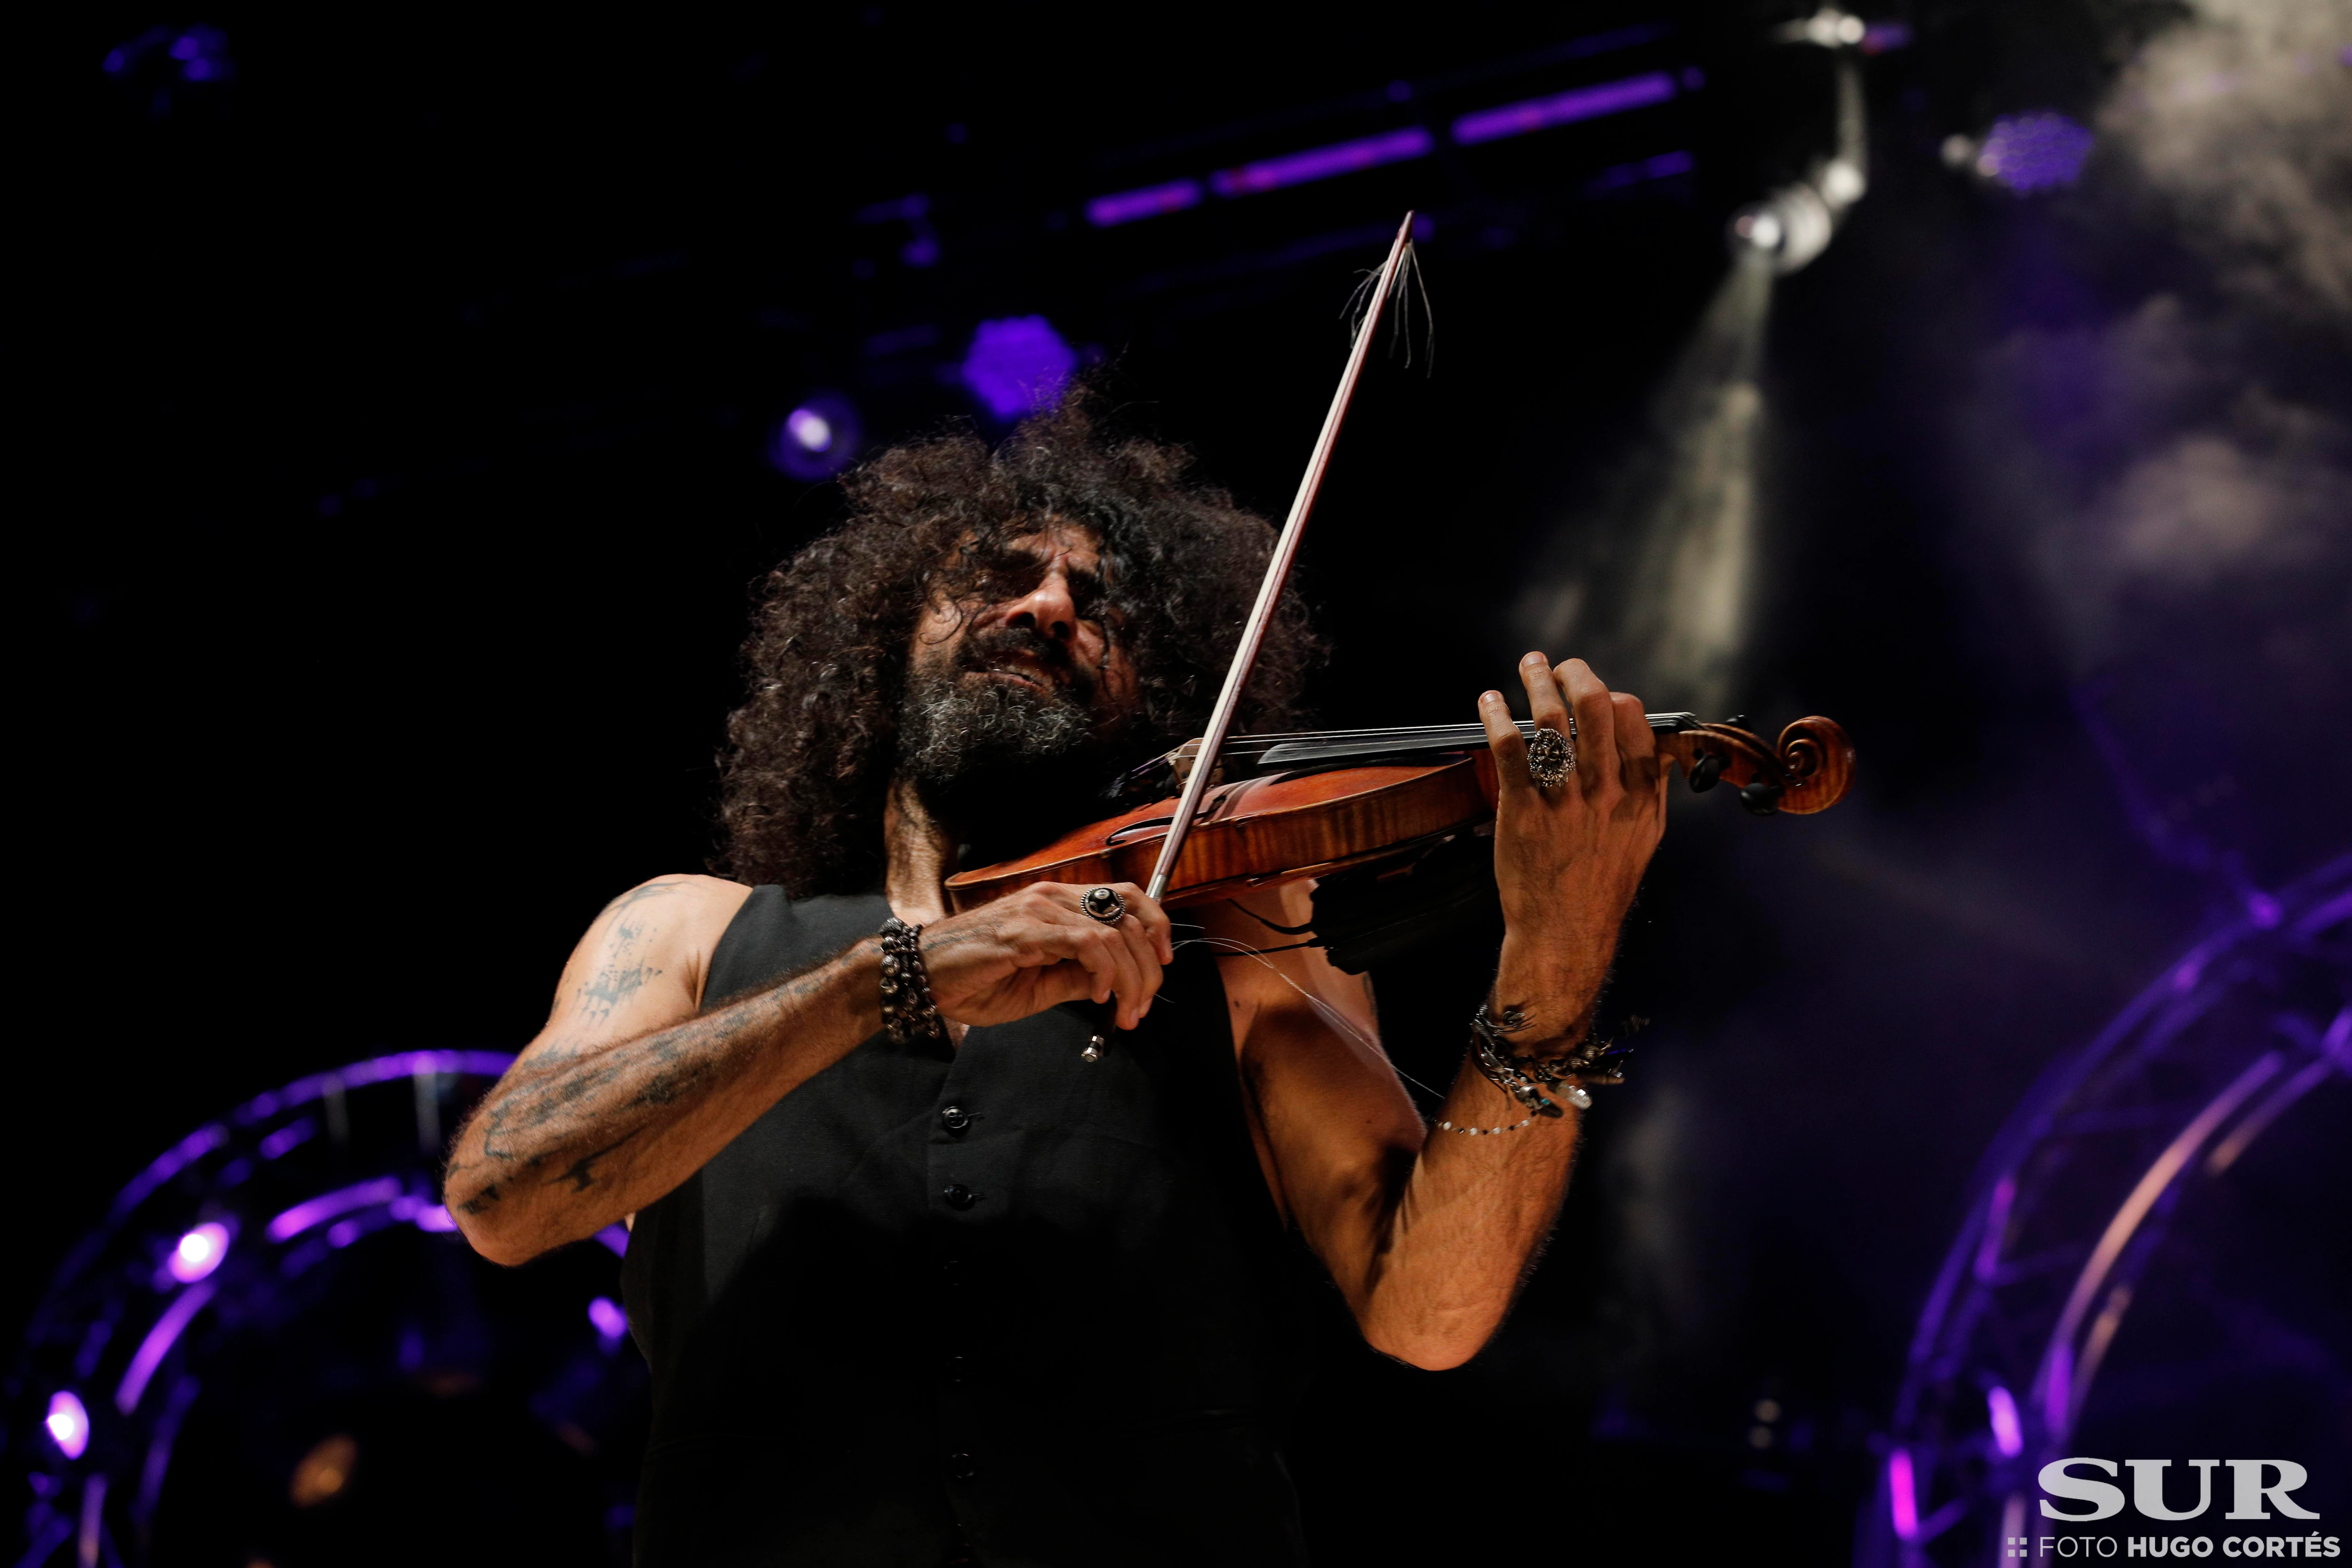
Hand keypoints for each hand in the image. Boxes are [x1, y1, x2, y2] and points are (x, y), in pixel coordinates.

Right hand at [915, 881, 1174, 1030]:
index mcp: (1058, 903)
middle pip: (1128, 918)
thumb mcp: (1041, 985)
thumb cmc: (974, 979)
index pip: (1127, 898)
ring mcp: (1039, 910)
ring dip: (1130, 977)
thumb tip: (1115, 984)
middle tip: (1141, 1007)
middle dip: (1147, 969)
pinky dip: (1103, 971)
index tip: (1162, 965)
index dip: (1155, 927)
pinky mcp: (1025, 929)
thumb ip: (1078, 977)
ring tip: (1124, 1009)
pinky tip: (1097, 994)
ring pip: (1113, 933)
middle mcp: (1052, 897)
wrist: (923, 977)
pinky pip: (1085, 943)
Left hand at [1476, 654, 1668, 1027]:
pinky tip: (1490, 701)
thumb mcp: (1645, 837)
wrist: (1565, 933)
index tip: (1594, 690)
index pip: (1634, 721)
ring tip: (1530, 664)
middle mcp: (1606, 794)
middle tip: (1561, 665)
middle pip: (1597, 709)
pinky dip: (1498, 717)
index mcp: (1639, 796)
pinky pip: (1511, 750)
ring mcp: (1564, 802)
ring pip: (1553, 722)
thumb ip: (1653, 788)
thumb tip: (1660, 745)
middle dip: (1577, 674)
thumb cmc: (1602, 883)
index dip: (1613, 695)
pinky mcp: (1523, 812)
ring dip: (1538, 682)